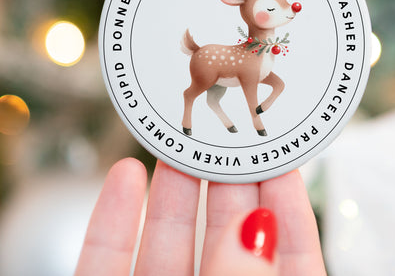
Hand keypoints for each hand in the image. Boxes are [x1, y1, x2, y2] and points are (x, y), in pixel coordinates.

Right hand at [75, 158, 326, 275]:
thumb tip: (253, 228)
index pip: (290, 263)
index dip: (290, 210)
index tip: (284, 158)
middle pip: (224, 242)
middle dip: (227, 184)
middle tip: (227, 133)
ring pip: (165, 247)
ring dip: (171, 191)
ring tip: (179, 141)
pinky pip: (104, 265)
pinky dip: (112, 221)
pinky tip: (124, 176)